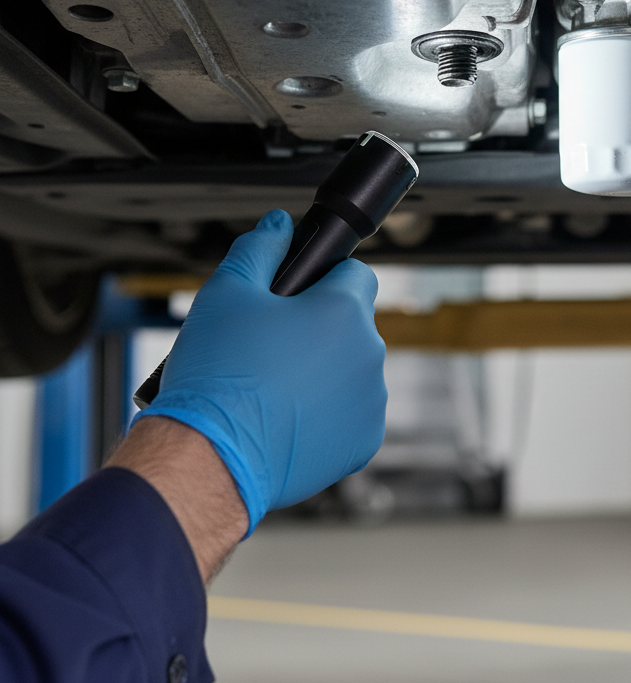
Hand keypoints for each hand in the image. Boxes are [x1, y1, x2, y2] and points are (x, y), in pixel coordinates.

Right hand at [136, 210, 386, 533]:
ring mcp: (371, 401)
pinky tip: (288, 419)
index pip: (355, 274)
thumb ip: (259, 249)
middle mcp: (370, 353)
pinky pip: (351, 416)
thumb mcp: (226, 292)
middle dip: (320, 329)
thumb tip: (279, 224)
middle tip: (271, 347)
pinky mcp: (363, 442)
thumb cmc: (216, 375)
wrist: (207, 458)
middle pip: (352, 325)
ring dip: (326, 372)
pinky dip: (327, 415)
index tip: (293, 299)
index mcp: (344, 310)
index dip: (323, 280)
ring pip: (352, 371)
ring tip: (275, 388)